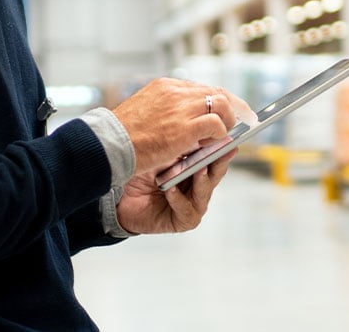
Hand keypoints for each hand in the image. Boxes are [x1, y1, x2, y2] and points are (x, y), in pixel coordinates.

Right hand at [112, 77, 252, 174]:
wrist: (110, 143)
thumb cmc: (123, 133)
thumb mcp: (146, 110)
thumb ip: (168, 110)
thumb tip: (189, 121)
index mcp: (166, 86)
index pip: (202, 87)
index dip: (220, 98)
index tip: (231, 108)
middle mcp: (175, 92)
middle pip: (216, 92)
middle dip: (234, 107)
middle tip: (244, 120)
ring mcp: (181, 108)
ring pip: (221, 105)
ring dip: (227, 121)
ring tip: (225, 135)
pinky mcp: (184, 128)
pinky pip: (216, 126)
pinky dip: (220, 134)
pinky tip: (213, 143)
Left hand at [115, 148, 236, 233]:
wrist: (119, 195)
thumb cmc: (141, 171)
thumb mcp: (163, 153)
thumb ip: (183, 146)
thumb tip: (201, 127)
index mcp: (196, 167)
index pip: (214, 157)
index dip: (221, 148)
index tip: (228, 139)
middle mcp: (197, 186)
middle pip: (214, 174)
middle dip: (217, 163)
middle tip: (220, 152)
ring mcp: (192, 204)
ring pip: (203, 192)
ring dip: (200, 180)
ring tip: (198, 168)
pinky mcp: (182, 220)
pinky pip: (185, 209)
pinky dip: (178, 198)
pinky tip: (170, 189)